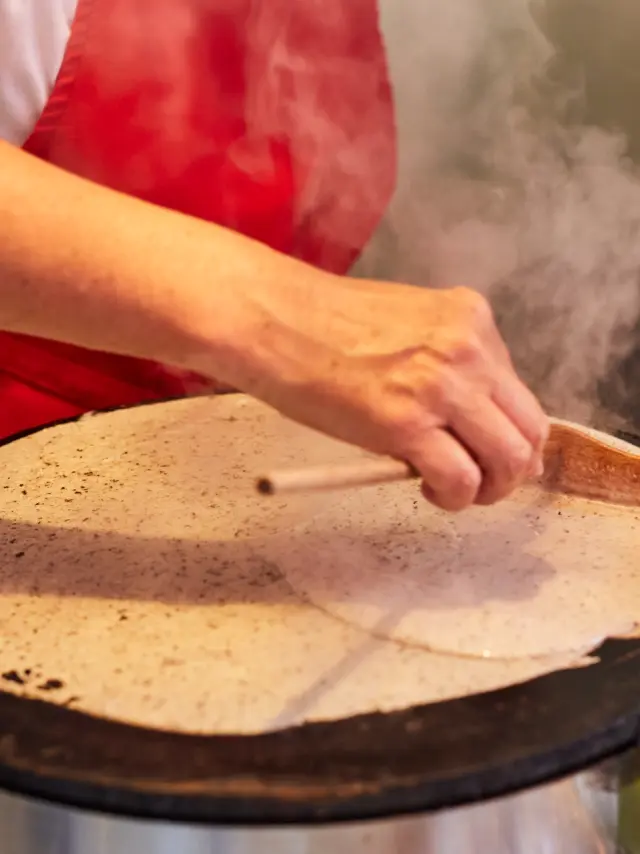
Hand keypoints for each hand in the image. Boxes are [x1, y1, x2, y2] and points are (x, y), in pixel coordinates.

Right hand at [242, 276, 547, 510]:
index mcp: (469, 317)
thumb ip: (446, 360)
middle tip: (484, 484)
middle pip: (528, 428)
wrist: (271, 319)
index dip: (506, 430)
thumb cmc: (324, 323)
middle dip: (513, 468)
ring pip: (507, 458)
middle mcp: (468, 348)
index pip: (517, 390)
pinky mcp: (407, 424)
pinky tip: (429, 490)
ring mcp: (441, 386)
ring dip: (490, 488)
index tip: (485, 450)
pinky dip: (454, 498)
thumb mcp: (406, 324)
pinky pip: (461, 480)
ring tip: (456, 491)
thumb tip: (469, 417)